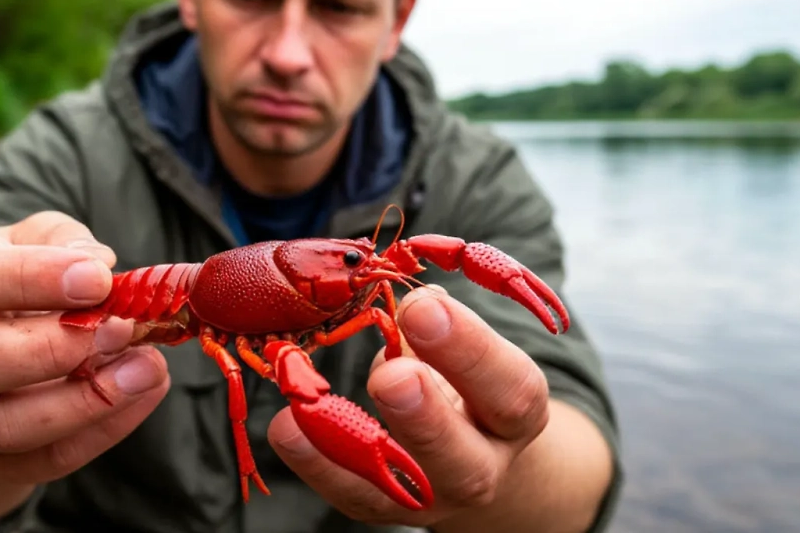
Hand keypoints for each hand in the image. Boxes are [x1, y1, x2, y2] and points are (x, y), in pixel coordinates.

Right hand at [0, 211, 170, 484]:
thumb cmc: (17, 278)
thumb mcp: (33, 239)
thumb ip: (62, 240)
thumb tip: (96, 262)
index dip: (26, 279)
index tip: (97, 278)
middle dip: (51, 349)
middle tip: (121, 327)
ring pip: (2, 426)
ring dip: (84, 401)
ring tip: (148, 366)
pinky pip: (42, 460)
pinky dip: (102, 431)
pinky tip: (145, 394)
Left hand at [267, 285, 550, 526]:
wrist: (474, 455)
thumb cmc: (463, 383)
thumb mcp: (464, 349)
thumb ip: (438, 323)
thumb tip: (417, 290)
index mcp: (514, 410)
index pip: (508, 386)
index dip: (469, 349)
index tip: (421, 305)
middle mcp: (483, 463)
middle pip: (463, 455)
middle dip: (424, 414)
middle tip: (390, 374)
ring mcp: (433, 495)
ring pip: (401, 486)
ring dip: (353, 440)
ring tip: (310, 402)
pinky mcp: (385, 508)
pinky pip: (350, 492)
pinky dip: (313, 461)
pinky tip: (285, 427)